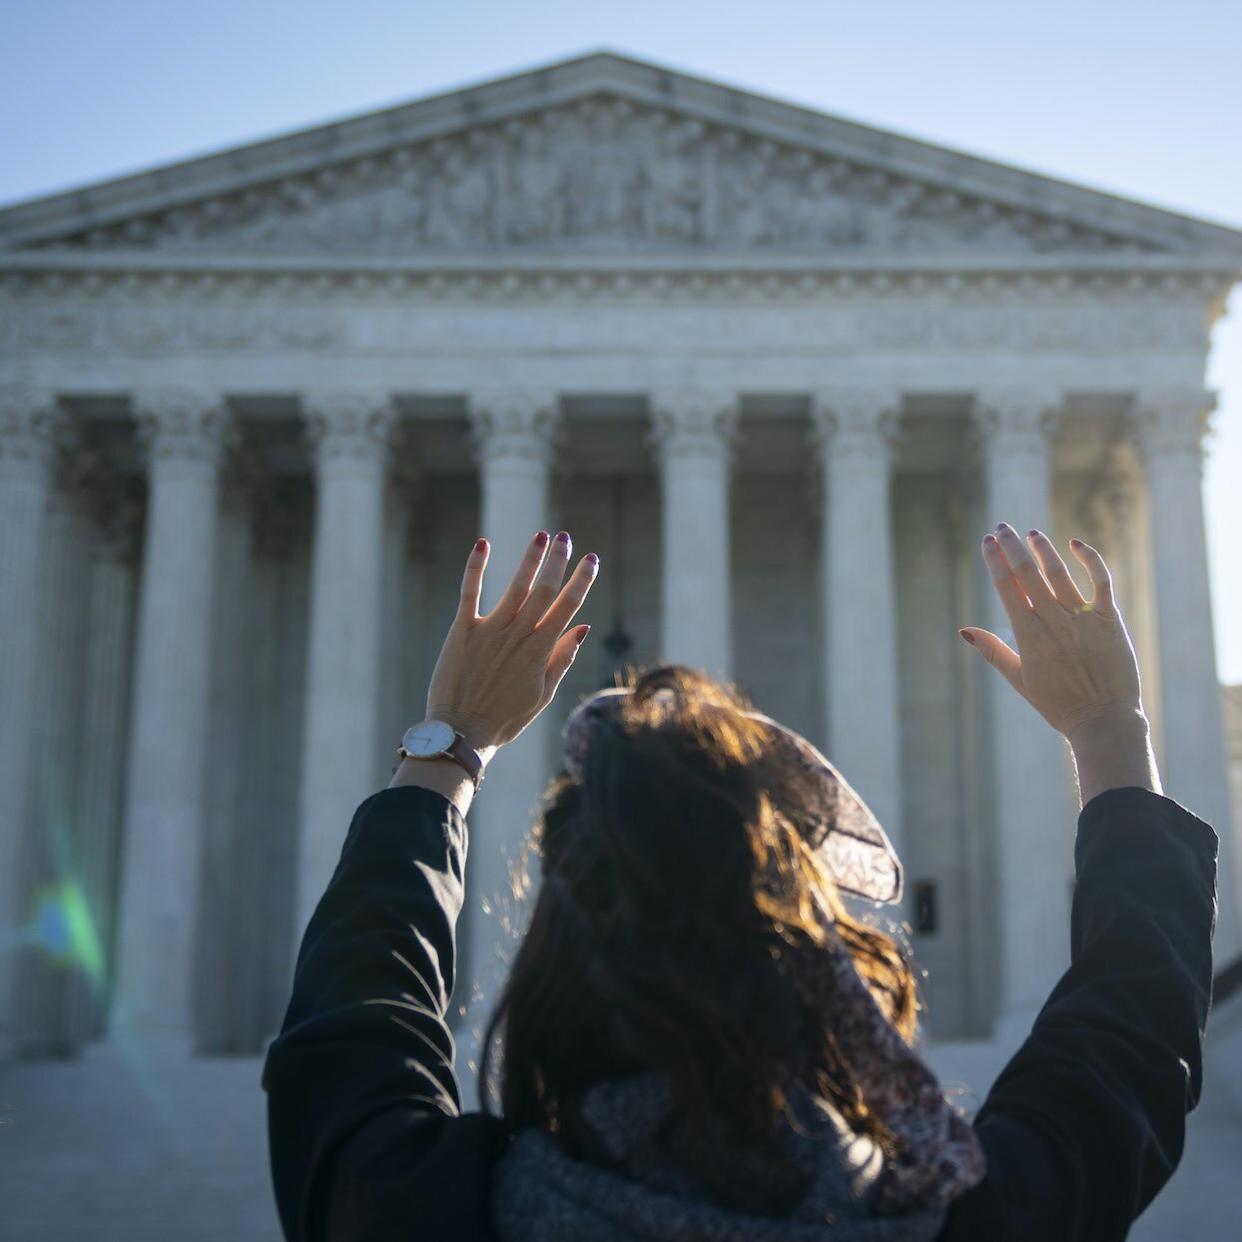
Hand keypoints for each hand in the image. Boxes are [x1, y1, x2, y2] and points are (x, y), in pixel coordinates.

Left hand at [424, 529, 598, 752]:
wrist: (461, 733)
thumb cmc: (505, 718)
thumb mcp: (543, 694)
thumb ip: (562, 658)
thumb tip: (583, 627)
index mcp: (540, 651)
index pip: (567, 607)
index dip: (581, 581)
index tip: (591, 559)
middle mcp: (518, 635)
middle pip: (544, 590)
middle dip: (558, 561)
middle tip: (566, 537)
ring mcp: (489, 631)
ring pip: (515, 586)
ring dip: (530, 559)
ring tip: (541, 535)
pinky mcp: (462, 631)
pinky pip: (469, 593)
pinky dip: (475, 567)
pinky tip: (483, 544)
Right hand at [960, 523, 1145, 740]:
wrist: (1103, 720)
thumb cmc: (1058, 704)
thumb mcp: (1019, 680)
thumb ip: (993, 651)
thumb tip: (965, 630)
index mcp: (1028, 636)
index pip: (1007, 587)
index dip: (995, 561)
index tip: (987, 542)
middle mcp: (1053, 622)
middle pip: (1028, 573)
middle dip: (1012, 547)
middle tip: (1001, 528)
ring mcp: (1083, 618)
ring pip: (1059, 572)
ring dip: (1043, 548)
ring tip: (1030, 533)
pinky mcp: (1110, 619)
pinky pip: (1101, 580)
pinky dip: (1089, 559)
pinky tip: (1076, 544)